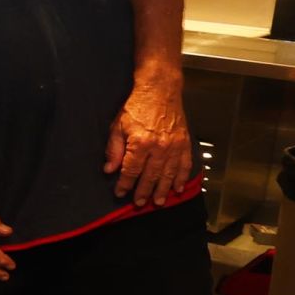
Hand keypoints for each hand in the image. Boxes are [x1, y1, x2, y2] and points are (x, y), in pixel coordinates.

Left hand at [105, 76, 190, 205]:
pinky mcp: (185, 142)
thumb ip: (114, 149)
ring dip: (163, 189)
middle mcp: (160, 147)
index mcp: (141, 143)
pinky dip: (182, 177)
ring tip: (158, 202)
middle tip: (139, 204)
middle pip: (151, 175)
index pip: (131, 170)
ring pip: (169, 174)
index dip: (125, 184)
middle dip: (144, 191)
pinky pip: (185, 164)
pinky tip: (178, 187)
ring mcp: (175, 146)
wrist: (160, 90)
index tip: (120, 193)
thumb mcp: (118, 126)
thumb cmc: (137, 106)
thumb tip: (109, 169)